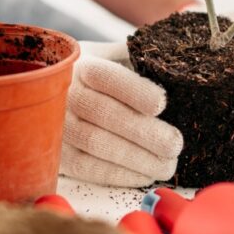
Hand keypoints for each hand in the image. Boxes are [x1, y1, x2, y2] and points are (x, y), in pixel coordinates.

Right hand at [60, 42, 183, 186]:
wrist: (60, 94)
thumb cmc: (104, 76)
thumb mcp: (118, 58)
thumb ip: (141, 61)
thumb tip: (177, 72)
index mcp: (83, 63)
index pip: (106, 75)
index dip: (134, 91)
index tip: (162, 104)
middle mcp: (64, 93)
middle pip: (103, 112)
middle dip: (143, 131)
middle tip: (174, 144)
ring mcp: (56, 124)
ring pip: (94, 142)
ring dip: (135, 158)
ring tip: (166, 164)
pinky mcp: (58, 153)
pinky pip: (85, 167)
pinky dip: (118, 174)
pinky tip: (145, 175)